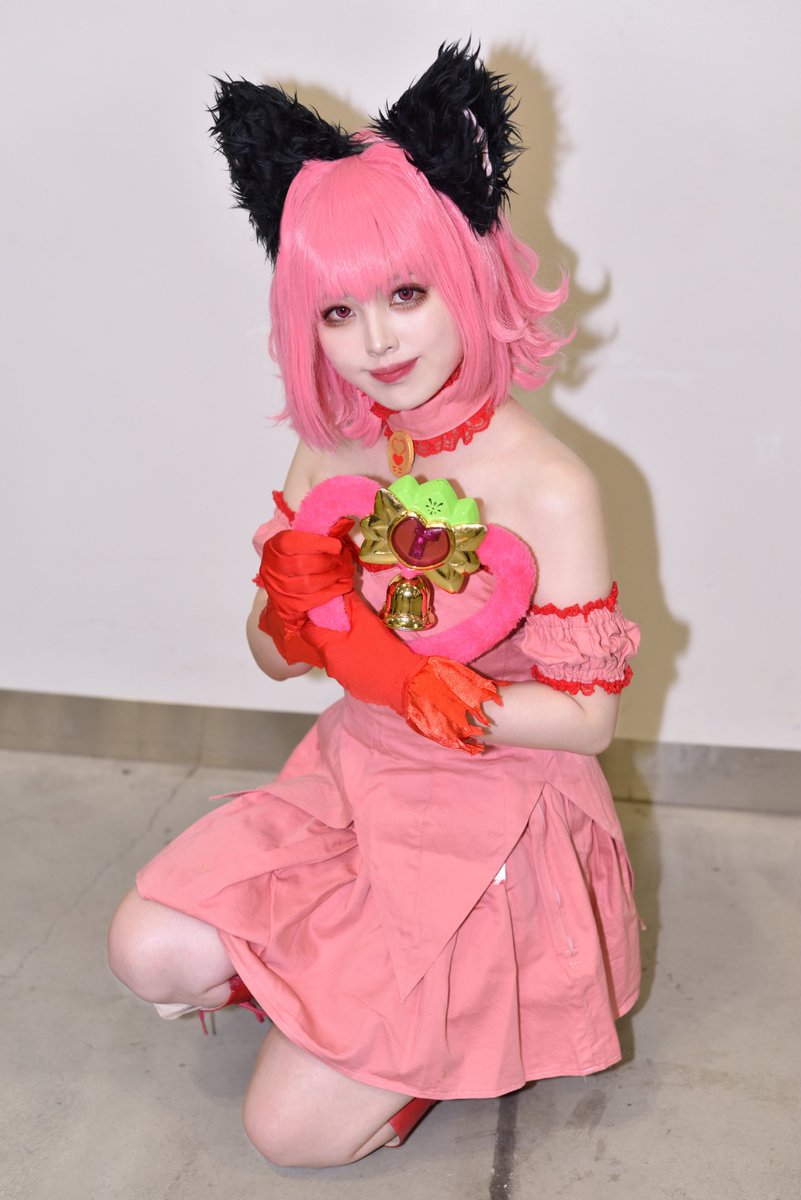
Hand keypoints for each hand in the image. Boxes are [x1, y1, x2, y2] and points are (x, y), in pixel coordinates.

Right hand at [256, 518, 355, 621]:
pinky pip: (314, 599)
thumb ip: (314, 536)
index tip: (337, 545)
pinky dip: (333, 591)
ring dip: (333, 576)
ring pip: (310, 584)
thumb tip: (340, 531)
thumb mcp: (297, 541)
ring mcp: (279, 589)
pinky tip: (343, 584)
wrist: (280, 583)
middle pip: (303, 564)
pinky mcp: (288, 605)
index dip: (317, 543)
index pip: (292, 542)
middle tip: (344, 559)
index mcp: (274, 547)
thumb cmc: (293, 557)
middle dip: (329, 561)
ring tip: (345, 571)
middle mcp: (272, 568)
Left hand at [301, 591, 501, 753]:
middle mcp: (330, 666)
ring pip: (337, 657)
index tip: (326, 611)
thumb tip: (340, 594)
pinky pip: (349, 670)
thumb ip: (351, 605)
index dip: (314, 619)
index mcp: (329, 648)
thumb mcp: (367, 621)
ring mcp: (342, 679)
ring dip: (344, 647)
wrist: (405, 683)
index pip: (308, 630)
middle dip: (333, 632)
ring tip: (362, 639)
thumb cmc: (384, 651)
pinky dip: (354, 661)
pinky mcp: (355, 688)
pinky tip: (370, 656)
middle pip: (323, 644)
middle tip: (350, 622)